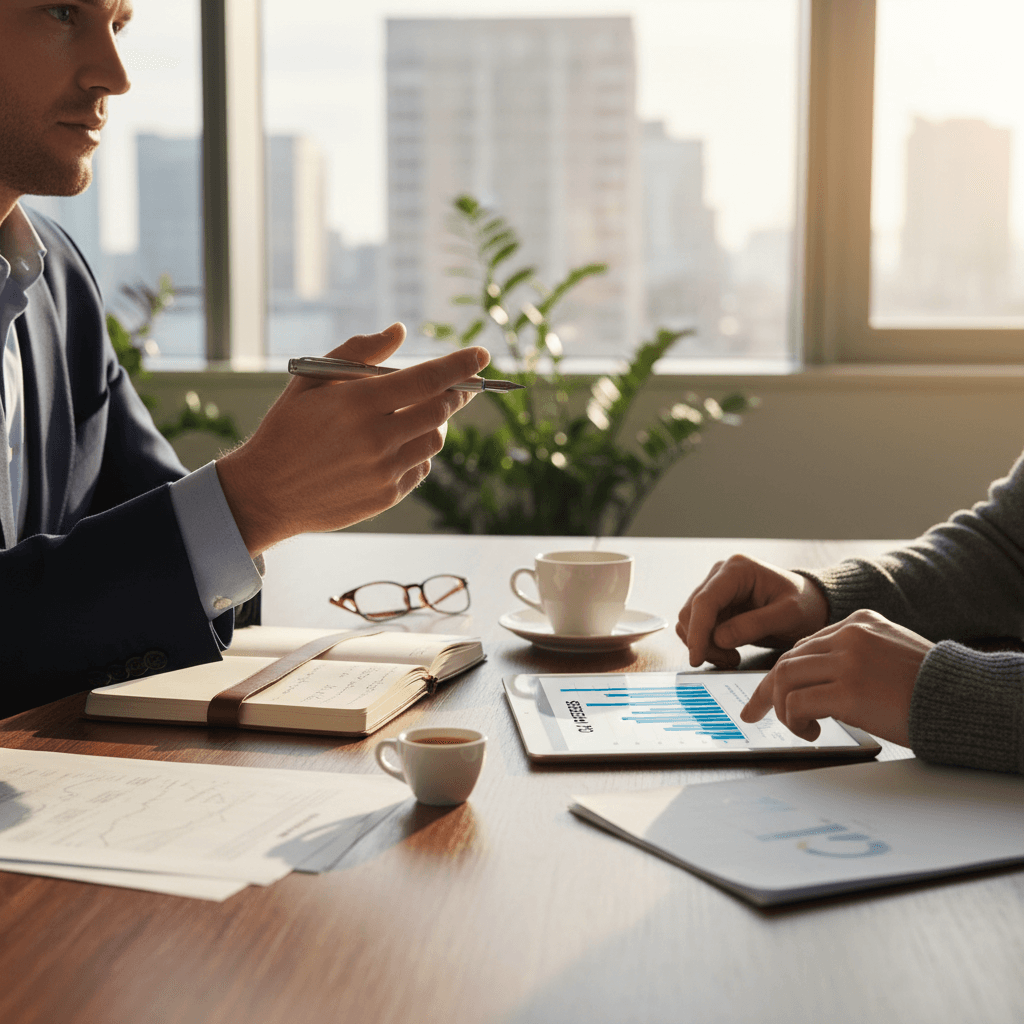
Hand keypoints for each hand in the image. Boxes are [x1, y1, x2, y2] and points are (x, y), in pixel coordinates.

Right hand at [216, 323, 488, 554]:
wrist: (266, 492)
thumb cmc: (288, 429)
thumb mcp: (312, 380)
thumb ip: (359, 352)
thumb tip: (399, 331)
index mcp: (359, 404)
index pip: (428, 379)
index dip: (460, 365)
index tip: (481, 355)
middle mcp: (377, 438)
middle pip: (440, 410)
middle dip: (454, 393)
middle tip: (456, 386)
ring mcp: (384, 471)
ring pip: (435, 440)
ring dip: (436, 423)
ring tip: (419, 415)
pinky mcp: (387, 496)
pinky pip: (421, 468)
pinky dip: (419, 452)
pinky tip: (399, 445)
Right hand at [676, 554, 828, 668]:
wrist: (810, 605)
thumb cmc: (804, 605)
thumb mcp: (789, 615)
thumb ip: (755, 625)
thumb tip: (719, 638)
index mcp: (738, 569)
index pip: (706, 601)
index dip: (698, 631)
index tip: (697, 658)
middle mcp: (720, 575)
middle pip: (691, 612)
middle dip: (704, 642)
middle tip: (730, 661)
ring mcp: (715, 589)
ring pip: (690, 621)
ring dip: (705, 645)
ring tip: (733, 658)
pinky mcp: (715, 605)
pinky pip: (697, 628)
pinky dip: (707, 645)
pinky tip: (729, 652)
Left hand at [740, 609, 932, 745]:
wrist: (962, 700)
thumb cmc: (929, 687)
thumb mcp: (889, 654)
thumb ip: (854, 656)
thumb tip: (815, 682)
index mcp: (859, 622)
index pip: (804, 645)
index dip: (782, 672)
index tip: (767, 693)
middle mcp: (850, 635)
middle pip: (788, 660)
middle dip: (767, 690)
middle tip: (755, 714)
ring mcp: (849, 661)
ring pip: (785, 677)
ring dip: (783, 708)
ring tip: (799, 728)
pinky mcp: (849, 691)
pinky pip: (799, 703)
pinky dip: (795, 720)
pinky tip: (811, 732)